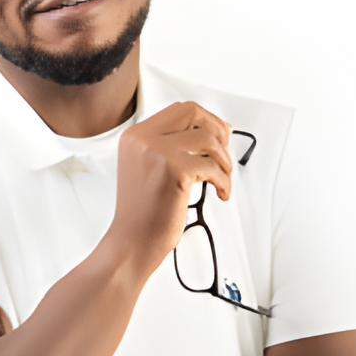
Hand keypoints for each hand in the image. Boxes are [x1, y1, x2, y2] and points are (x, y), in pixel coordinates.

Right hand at [108, 102, 232, 280]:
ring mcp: (158, 152)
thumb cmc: (142, 216)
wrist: (131, 244)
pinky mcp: (174, 171)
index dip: (206, 121)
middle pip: (194, 113)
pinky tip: (220, 192)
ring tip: (222, 180)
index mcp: (136, 137)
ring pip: (209, 139)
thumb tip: (212, 133)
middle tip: (224, 155)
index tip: (219, 137)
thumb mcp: (149, 170)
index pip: (180, 110)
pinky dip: (224, 181)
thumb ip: (171, 148)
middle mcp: (144, 139)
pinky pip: (213, 166)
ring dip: (224, 161)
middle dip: (217, 132)